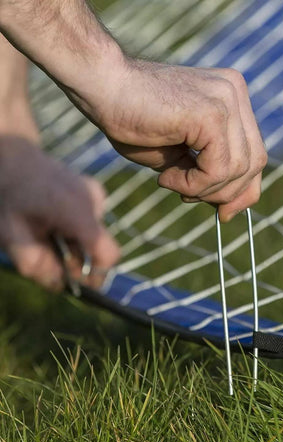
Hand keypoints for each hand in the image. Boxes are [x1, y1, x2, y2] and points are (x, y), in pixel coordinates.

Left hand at [0, 136, 119, 290]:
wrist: (10, 152)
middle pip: (96, 247)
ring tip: (45, 231)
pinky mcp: (94, 191)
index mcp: (77, 212)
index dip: (97, 274)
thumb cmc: (7, 194)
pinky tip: (53, 218)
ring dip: (73, 243)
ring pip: (92, 235)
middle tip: (47, 253)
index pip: (108, 254)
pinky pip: (90, 220)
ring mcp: (96, 194)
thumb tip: (59, 284)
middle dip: (75, 258)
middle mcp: (94, 203)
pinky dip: (74, 228)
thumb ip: (35, 264)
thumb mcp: (10, 234)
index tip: (80, 283)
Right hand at [96, 61, 267, 221]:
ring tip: (171, 181)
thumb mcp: (181, 155)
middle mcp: (235, 94)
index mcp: (232, 98)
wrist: (102, 86)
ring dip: (203, 190)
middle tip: (190, 197)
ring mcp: (227, 100)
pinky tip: (167, 177)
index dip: (244, 189)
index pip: (255, 154)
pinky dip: (193, 184)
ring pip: (239, 170)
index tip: (225, 212)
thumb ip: (209, 173)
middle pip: (255, 163)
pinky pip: (218, 169)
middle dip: (228, 194)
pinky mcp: (212, 113)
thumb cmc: (134, 120)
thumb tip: (230, 207)